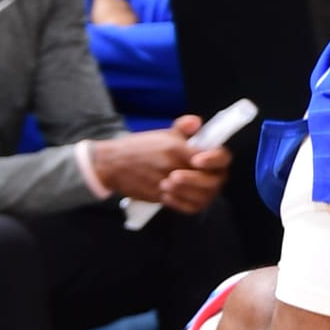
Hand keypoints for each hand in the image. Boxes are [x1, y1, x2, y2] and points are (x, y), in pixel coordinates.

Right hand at [91, 119, 230, 212]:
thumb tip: (197, 123)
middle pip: (211, 181)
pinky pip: (184, 206)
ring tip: (197, 185)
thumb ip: (184, 127)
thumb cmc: (139, 147)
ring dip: (203, 192)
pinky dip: (190, 202)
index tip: (207, 159)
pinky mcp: (160, 198)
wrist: (112, 163)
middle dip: (212, 179)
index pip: (213, 157)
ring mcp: (168, 184)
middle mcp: (175, 167)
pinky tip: (187, 196)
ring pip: (201, 197)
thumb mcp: (163, 132)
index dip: (216, 160)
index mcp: (178, 148)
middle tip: (207, 175)